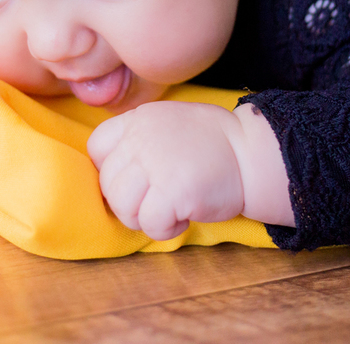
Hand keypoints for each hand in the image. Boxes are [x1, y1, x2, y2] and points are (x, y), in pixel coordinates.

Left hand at [86, 102, 244, 240]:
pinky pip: (149, 223)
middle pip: (108, 183)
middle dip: (129, 202)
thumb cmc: (214, 144)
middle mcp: (141, 138)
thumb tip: (114, 174)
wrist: (252, 153)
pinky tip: (183, 218)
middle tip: (157, 202)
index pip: (97, 147)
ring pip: (122, 206)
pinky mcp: (173, 192)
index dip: (111, 170)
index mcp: (139, 119)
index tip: (135, 181)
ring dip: (143, 218)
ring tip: (168, 211)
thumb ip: (139, 140)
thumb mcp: (169, 123)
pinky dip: (164, 229)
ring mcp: (155, 164)